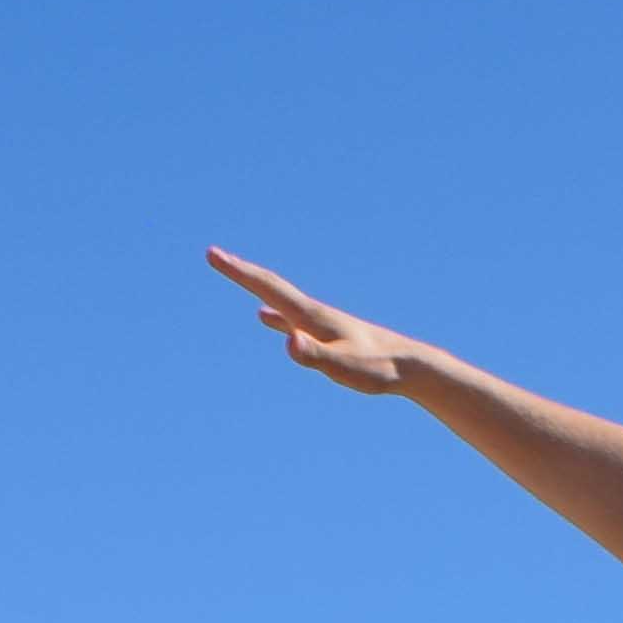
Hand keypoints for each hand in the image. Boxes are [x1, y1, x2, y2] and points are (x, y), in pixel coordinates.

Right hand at [208, 247, 442, 396]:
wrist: (409, 365)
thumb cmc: (378, 368)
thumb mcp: (343, 366)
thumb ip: (316, 355)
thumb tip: (288, 341)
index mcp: (311, 317)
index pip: (267, 288)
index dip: (239, 272)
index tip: (213, 254)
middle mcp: (313, 314)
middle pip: (270, 287)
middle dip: (241, 272)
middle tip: (214, 255)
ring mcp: (320, 323)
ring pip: (279, 300)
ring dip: (255, 287)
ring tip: (238, 276)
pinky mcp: (327, 335)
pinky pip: (291, 319)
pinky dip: (274, 314)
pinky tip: (267, 318)